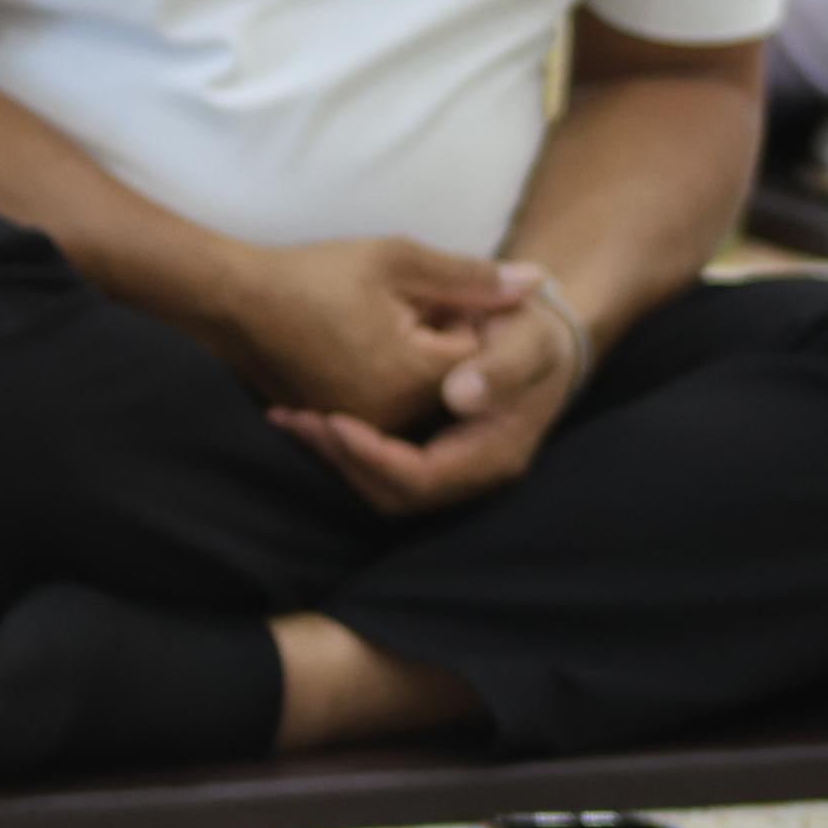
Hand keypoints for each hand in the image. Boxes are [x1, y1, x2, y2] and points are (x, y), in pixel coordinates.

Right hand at [195, 234, 523, 426]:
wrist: (234, 301)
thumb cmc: (315, 274)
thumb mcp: (399, 260)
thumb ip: (472, 278)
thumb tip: (539, 284)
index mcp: (414, 375)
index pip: (477, 352)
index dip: (454, 314)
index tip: (416, 291)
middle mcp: (394, 417)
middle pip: (452, 380)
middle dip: (437, 340)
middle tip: (390, 306)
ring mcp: (366, 427)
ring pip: (420, 395)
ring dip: (411, 360)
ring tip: (366, 322)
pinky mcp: (342, 427)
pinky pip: (388, 409)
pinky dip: (384, 377)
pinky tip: (351, 343)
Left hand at [277, 286, 574, 515]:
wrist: (536, 333)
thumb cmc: (532, 332)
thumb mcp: (529, 339)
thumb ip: (501, 368)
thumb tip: (459, 397)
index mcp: (494, 454)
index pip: (424, 479)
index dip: (375, 457)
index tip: (333, 420)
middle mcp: (468, 473)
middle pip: (393, 495)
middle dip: (341, 461)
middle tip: (296, 419)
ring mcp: (445, 466)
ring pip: (379, 486)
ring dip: (333, 456)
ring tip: (290, 416)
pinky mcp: (424, 451)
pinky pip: (377, 465)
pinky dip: (340, 445)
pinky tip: (304, 414)